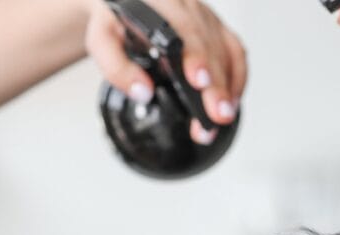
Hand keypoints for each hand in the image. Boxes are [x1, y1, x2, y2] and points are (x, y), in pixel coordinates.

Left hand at [85, 0, 246, 144]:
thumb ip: (116, 66)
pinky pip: (236, 54)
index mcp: (160, 3)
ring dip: (227, 88)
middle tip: (216, 113)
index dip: (194, 56)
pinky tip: (231, 101)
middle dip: (216, 84)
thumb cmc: (116, 23)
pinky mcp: (217, 31)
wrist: (124, 6)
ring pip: (226, 52)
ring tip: (221, 117)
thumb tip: (143, 92)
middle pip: (209, 47)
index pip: (183, 28)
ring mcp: (206, 18)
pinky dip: (237, 79)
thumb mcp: (103, 40)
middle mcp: (187, 7)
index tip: (198, 80)